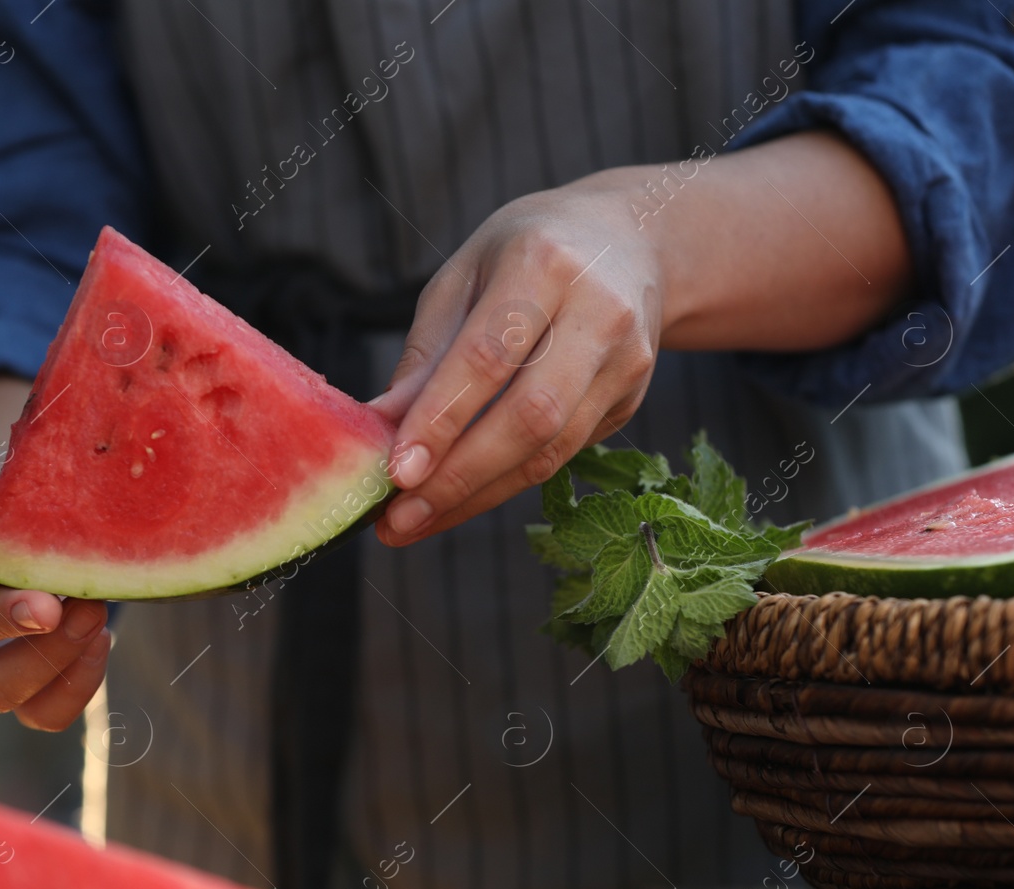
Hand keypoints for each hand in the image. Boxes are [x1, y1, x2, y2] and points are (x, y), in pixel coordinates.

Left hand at [372, 176, 663, 546]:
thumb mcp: (464, 275)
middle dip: (460, 477)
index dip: (442, 420)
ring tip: (415, 523)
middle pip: (531, 415)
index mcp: (544, 264)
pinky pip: (561, 455)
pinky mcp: (632, 399)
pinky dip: (504, 485)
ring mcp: (626, 360)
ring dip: (478, 496)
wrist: (630, 240)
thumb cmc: (527, 253)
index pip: (489, 356)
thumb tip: (381, 426)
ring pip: (551, 449)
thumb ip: (428, 352)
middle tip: (399, 519)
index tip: (397, 472)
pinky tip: (458, 501)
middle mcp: (598, 312)